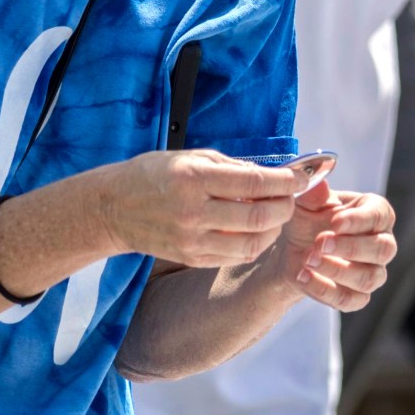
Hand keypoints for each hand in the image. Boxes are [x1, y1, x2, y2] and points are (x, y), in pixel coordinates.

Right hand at [96, 151, 298, 266]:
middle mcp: (194, 211)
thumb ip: (231, 166)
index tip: (301, 177)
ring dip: (274, 228)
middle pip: (259, 216)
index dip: (286, 181)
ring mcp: (193, 239)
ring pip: (253, 242)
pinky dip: (255, 243)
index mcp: (194, 178)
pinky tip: (257, 230)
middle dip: (285, 207)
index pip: (255, 182)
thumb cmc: (153, 175)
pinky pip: (236, 255)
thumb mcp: (190, 156)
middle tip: (291, 197)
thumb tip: (272, 173)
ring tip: (275, 214)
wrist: (113, 208)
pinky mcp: (192, 257)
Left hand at [271, 185, 395, 312]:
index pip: (380, 216)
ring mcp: (374, 272)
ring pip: (369, 278)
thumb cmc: (309, 221)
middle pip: (383, 249)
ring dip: (336, 270)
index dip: (358, 220)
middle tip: (320, 242)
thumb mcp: (306, 203)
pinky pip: (350, 300)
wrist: (294, 251)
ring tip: (308, 259)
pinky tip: (304, 277)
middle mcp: (382, 243)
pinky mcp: (359, 297)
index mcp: (376, 213)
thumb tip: (318, 184)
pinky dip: (324, 290)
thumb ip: (312, 194)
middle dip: (350, 247)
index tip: (334, 222)